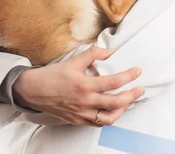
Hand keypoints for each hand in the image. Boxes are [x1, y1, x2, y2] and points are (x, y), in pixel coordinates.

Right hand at [12, 46, 143, 126]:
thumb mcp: (73, 61)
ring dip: (122, 110)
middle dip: (132, 96)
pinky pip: (98, 123)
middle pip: (116, 102)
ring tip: (128, 101)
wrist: (34, 91)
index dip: (128, 76)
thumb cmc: (53, 75)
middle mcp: (85, 101)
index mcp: (84, 85)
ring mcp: (81, 113)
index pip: (113, 82)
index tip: (138, 71)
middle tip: (140, 89)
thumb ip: (92, 54)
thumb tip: (109, 52)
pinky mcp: (77, 120)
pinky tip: (113, 110)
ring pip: (109, 118)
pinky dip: (108, 118)